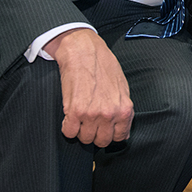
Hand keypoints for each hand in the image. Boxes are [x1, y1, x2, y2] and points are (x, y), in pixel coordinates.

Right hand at [43, 29, 133, 146]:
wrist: (85, 51)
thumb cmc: (104, 66)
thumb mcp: (122, 88)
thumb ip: (123, 109)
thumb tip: (123, 130)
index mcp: (124, 109)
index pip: (120, 137)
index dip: (110, 133)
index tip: (104, 128)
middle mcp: (110, 114)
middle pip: (101, 141)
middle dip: (95, 133)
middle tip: (91, 121)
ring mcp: (92, 114)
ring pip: (85, 138)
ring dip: (81, 130)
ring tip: (81, 115)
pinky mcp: (74, 111)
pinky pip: (69, 132)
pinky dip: (68, 127)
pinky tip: (70, 115)